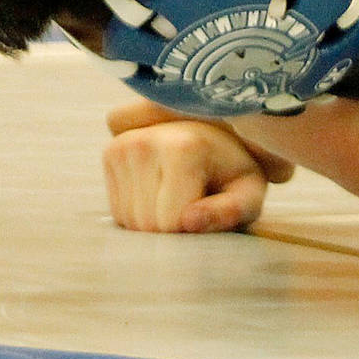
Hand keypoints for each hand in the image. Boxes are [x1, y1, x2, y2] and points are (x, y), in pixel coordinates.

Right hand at [101, 102, 293, 232]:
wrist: (215, 132)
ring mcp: (121, 146)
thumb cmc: (235, 169)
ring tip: (179, 192)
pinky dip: (140, 211)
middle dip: (173, 226)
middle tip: (196, 199)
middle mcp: (144, 142)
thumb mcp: (248, 192)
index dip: (195, 226)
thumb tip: (189, 222)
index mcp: (183, 148)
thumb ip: (230, 211)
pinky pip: (119, 212)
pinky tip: (160, 189)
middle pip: (147, 224)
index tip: (211, 204)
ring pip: (129, 221)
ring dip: (155, 220)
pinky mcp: (110, 154)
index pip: (172, 222)